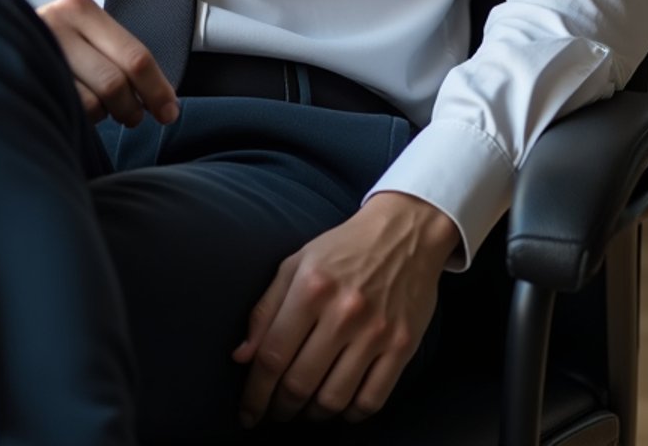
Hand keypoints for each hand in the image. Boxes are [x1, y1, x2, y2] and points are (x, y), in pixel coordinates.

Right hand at [36, 0, 179, 128]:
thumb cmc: (52, 46)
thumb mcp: (85, 38)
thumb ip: (119, 57)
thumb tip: (164, 99)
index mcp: (80, 9)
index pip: (135, 56)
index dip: (158, 90)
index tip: (169, 112)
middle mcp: (57, 23)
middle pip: (116, 82)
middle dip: (132, 108)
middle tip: (133, 116)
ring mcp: (36, 51)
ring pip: (92, 102)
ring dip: (103, 114)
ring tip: (96, 107)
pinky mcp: (22, 79)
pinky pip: (66, 111)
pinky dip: (78, 118)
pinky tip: (71, 106)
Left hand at [232, 192, 459, 426]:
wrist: (405, 232)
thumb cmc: (344, 248)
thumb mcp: (296, 263)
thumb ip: (265, 309)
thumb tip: (241, 357)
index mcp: (310, 287)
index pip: (273, 355)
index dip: (255, 392)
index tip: (248, 412)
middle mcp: (342, 312)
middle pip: (300, 382)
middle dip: (281, 407)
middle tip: (276, 412)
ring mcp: (375, 332)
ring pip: (334, 398)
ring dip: (313, 414)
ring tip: (305, 410)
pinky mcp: (403, 346)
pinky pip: (372, 400)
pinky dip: (351, 414)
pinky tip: (340, 406)